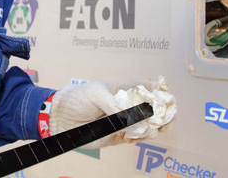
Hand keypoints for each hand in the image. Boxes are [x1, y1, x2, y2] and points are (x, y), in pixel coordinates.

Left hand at [48, 78, 174, 148]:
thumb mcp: (96, 93)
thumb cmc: (77, 97)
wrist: (60, 116)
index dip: (161, 91)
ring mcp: (124, 122)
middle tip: (166, 119)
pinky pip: (134, 139)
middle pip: (153, 110)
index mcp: (124, 89)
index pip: (148, 88)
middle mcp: (127, 106)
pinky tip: (137, 136)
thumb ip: (114, 103)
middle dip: (164, 114)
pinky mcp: (117, 137)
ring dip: (153, 128)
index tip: (167, 96)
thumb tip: (130, 118)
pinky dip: (140, 138)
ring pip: (147, 126)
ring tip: (151, 129)